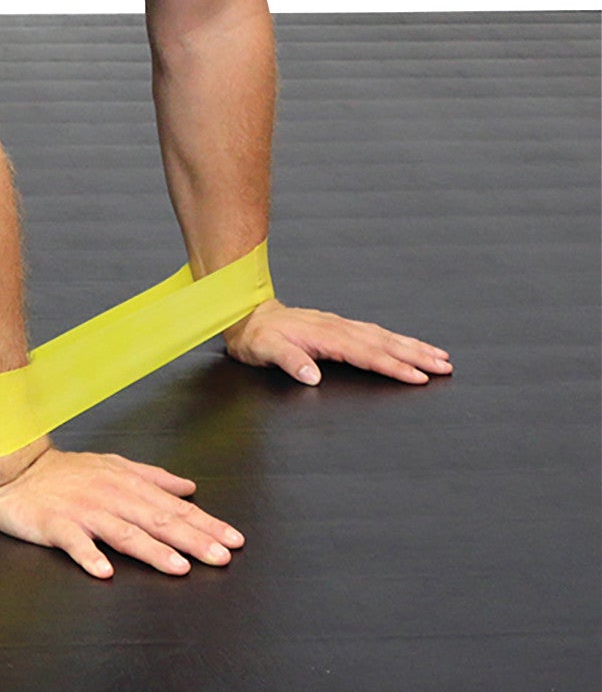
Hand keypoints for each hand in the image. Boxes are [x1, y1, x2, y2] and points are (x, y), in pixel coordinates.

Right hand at [0, 439, 243, 579]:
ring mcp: (82, 512)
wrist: (14, 468)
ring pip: (122, 532)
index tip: (234, 541)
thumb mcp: (113, 466)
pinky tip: (104, 572)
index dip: (205, 524)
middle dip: (192, 540)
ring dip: (152, 550)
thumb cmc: (65, 471)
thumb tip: (189, 487)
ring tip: (178, 568)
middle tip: (221, 557)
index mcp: (125, 484)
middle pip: (156, 520)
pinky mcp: (55, 525)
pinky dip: (89, 556)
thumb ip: (152, 478)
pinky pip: (74, 542)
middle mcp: (109, 497)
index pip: (173, 507)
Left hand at [220, 299, 453, 386]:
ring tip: (439, 356)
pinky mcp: (338, 327)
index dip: (392, 366)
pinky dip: (395, 339)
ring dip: (412, 346)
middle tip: (445, 366)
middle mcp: (336, 328)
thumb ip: (288, 362)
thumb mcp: (265, 351)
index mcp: (324, 337)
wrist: (246, 315)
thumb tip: (310, 376)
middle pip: (383, 343)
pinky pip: (373, 332)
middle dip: (416, 355)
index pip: (365, 354)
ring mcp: (339, 326)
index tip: (417, 376)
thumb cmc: (256, 337)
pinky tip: (407, 344)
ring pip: (383, 336)